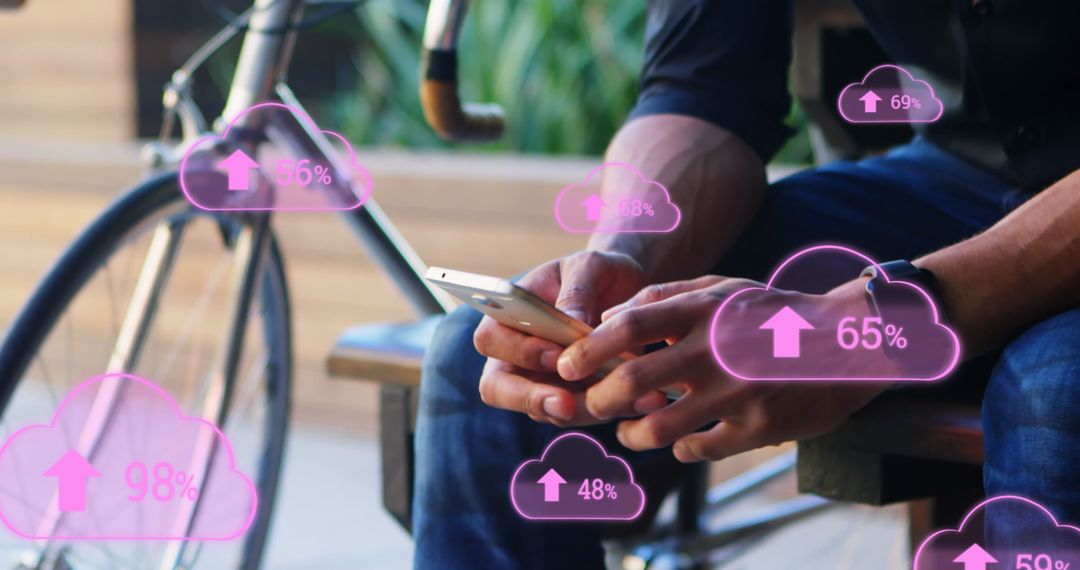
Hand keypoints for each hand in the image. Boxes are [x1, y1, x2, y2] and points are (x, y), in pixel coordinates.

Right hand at [473, 251, 667, 424]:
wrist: (622, 288)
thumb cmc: (595, 272)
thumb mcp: (589, 267)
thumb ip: (577, 292)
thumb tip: (571, 322)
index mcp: (506, 315)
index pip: (491, 341)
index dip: (519, 352)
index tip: (557, 354)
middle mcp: (514, 354)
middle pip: (499, 389)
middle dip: (533, 399)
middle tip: (567, 404)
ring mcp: (540, 381)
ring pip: (546, 410)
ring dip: (585, 409)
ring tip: (630, 397)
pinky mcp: (571, 398)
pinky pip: (584, 413)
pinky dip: (613, 408)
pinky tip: (646, 398)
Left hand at [556, 277, 891, 460]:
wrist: (848, 343)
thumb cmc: (771, 314)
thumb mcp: (722, 288)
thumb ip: (666, 297)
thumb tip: (609, 315)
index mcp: (704, 309)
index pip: (630, 325)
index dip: (589, 348)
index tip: (565, 365)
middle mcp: (717, 348)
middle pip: (634, 381)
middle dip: (599, 400)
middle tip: (591, 405)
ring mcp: (739, 391)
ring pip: (662, 427)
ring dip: (633, 435)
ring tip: (629, 433)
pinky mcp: (760, 426)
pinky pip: (702, 449)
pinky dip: (682, 449)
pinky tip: (681, 442)